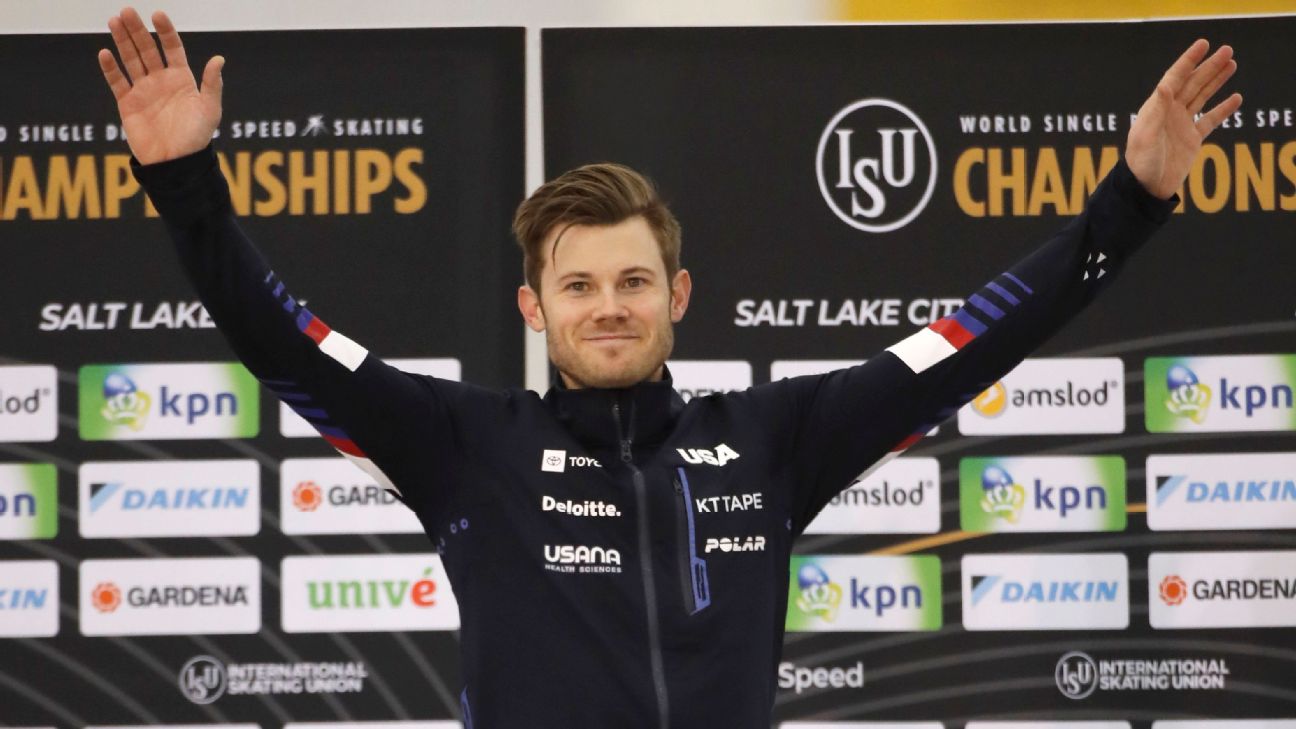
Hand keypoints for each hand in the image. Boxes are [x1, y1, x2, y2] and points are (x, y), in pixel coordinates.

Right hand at [99, 8, 223, 164]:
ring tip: (114, 21)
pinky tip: (105, 53)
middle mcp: (161, 81)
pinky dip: (110, 68)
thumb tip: (219, 59)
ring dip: (122, 41)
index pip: (172, 48)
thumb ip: (212, 85)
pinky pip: (117, 82)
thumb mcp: (210, 110)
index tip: (158, 15)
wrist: (176, 163)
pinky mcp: (128, 103)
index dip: (165, 31)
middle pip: (147, 49)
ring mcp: (143, 90)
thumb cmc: (197, 138)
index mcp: (182, 79)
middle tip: (127, 11)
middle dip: (137, 30)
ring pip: (131, 60)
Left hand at [1126, 39, 1241, 199]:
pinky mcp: (1192, 139)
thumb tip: (1166, 84)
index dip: (1188, 60)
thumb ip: (1156, 110)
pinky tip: (1236, 98)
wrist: (1146, 189)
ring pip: (1202, 97)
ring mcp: (1181, 125)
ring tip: (1232, 64)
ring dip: (1217, 81)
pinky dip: (1223, 110)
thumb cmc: (1141, 163)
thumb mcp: (1146, 136)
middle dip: (1209, 67)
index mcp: (1156, 108)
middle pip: (1192, 83)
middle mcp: (1169, 112)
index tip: (1203, 44)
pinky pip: (1210, 120)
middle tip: (1227, 50)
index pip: (1174, 78)